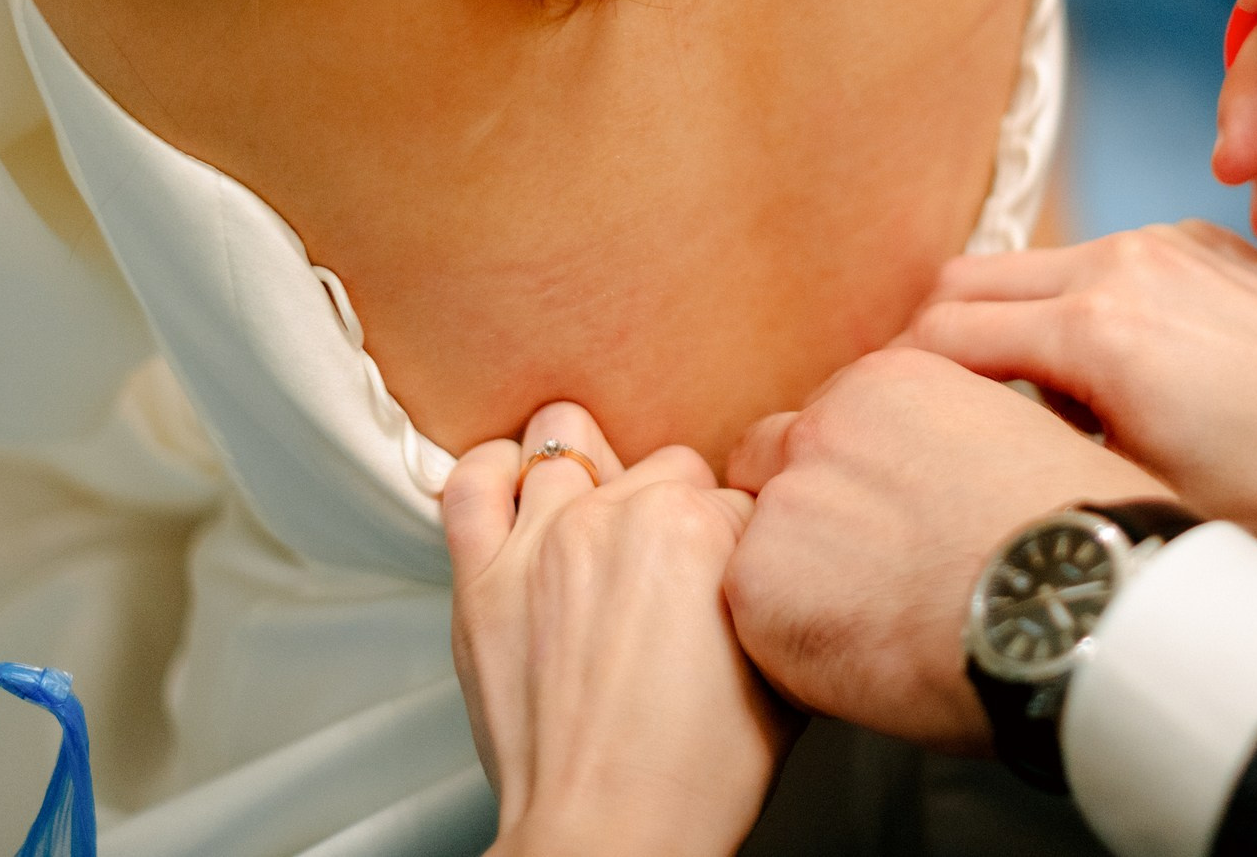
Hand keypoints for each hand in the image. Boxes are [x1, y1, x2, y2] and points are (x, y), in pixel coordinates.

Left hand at [445, 402, 790, 856]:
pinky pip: (471, 482)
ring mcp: (542, 540)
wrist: (611, 836)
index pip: (736, 495)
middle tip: (672, 571)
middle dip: (676, 507)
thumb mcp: (785, 672)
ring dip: (591, 468)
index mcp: (702, 527)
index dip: (739, 541)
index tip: (730, 579)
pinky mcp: (481, 575)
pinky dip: (494, 473)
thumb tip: (772, 569)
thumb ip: (776, 592)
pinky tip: (517, 495)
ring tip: (599, 515)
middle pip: (664, 465)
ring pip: (566, 439)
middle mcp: (619, 517)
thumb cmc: (695, 776)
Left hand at [723, 349, 1165, 752]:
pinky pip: (756, 621)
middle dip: (807, 516)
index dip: (853, 480)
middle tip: (867, 573)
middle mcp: (820, 430)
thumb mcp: (1022, 438)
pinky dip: (798, 649)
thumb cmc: (1081, 539)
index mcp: (887, 383)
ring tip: (882, 629)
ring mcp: (784, 505)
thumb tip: (947, 475)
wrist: (1079, 611)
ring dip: (801, 584)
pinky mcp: (759, 587)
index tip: (886, 520)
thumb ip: (954, 438)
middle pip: (773, 467)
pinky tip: (870, 661)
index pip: (830, 423)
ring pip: (763, 546)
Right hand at [907, 223, 1256, 558]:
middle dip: (935, 342)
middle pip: (965, 281)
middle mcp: (1125, 263)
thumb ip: (1033, 451)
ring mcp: (1169, 240)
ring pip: (1033, 266)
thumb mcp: (1138, 496)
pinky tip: (1121, 373)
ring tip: (1046, 405)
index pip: (939, 335)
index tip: (887, 424)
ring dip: (1012, 323)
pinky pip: (1103, 259)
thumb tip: (963, 439)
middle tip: (938, 409)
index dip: (898, 384)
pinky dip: (1080, 303)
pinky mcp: (1204, 238)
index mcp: (1097, 332)